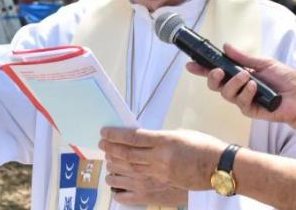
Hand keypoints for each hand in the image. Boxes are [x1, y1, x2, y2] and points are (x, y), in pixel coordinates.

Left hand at [101, 127, 226, 191]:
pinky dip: (122, 187)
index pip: (132, 137)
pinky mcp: (163, 188)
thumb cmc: (203, 147)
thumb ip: (158, 138)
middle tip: (101, 144)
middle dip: (111, 148)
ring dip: (115, 165)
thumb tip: (141, 139)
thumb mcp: (179, 135)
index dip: (115, 135)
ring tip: (108, 160)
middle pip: (127, 154)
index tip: (104, 132)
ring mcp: (160, 175)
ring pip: (129, 170)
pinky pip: (136, 190)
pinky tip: (114, 183)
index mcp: (164, 141)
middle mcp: (159, 158)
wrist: (222, 168)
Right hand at [187, 43, 295, 128]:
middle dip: (212, 77)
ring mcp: (243, 100)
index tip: (190, 64)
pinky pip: (240, 102)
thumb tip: (226, 46)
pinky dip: (247, 93)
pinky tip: (256, 88)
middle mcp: (237, 88)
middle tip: (218, 71)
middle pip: (214, 85)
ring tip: (247, 76)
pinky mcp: (250, 110)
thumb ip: (243, 57)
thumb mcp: (264, 63)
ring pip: (225, 94)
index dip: (201, 69)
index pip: (216, 72)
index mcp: (238, 75)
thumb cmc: (286, 79)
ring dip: (234, 83)